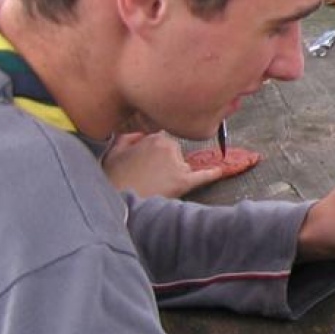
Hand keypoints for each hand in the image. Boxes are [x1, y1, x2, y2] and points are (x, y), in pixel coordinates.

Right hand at [103, 131, 222, 197]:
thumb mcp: (115, 150)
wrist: (118, 201)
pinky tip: (220, 171)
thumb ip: (130, 136)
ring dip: (176, 173)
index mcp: (153, 137)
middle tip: (151, 175)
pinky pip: (203, 176)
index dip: (159, 150)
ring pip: (184, 165)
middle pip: (176, 151)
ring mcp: (177, 163)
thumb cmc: (114, 177)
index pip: (165, 138)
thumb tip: (141, 133)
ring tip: (156, 185)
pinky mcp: (184, 181)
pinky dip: (213, 174)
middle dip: (168, 161)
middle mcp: (168, 146)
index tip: (153, 160)